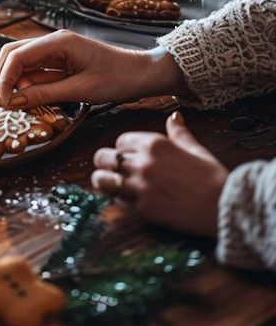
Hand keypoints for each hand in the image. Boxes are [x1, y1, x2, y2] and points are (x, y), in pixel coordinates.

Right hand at [0, 31, 185, 108]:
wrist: (143, 74)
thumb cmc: (117, 78)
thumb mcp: (80, 90)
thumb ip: (44, 94)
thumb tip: (13, 102)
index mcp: (57, 42)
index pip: (17, 56)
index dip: (3, 78)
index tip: (1, 102)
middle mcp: (53, 42)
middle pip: (14, 55)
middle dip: (2, 78)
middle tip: (0, 104)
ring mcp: (56, 51)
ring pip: (23, 64)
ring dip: (14, 83)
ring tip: (12, 106)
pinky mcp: (61, 62)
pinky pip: (37, 72)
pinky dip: (28, 86)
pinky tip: (26, 100)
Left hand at [91, 112, 228, 236]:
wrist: (224, 206)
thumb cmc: (212, 177)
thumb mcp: (194, 148)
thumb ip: (177, 132)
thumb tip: (174, 116)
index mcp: (154, 143)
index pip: (120, 141)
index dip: (123, 149)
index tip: (128, 156)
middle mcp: (142, 162)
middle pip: (103, 157)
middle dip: (106, 163)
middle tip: (113, 170)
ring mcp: (140, 186)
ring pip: (101, 181)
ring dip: (104, 182)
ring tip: (112, 184)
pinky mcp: (142, 209)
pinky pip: (117, 202)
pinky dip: (120, 201)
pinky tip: (131, 200)